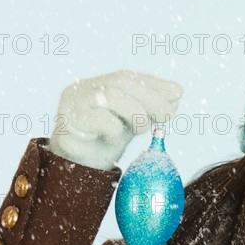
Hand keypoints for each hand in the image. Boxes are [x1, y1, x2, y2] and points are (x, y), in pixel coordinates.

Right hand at [48, 70, 182, 169]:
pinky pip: (99, 120)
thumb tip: (176, 92)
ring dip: (135, 114)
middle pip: (121, 82)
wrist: (78, 167)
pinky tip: (114, 138)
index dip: (154, 84)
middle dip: (150, 98)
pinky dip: (115, 129)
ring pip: (111, 97)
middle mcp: (84, 88)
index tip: (176, 94)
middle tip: (166, 116)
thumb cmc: (105, 140)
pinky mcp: (68, 123)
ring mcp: (73, 103)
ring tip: (140, 129)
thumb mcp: (132, 121)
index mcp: (99, 84)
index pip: (128, 77)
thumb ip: (151, 106)